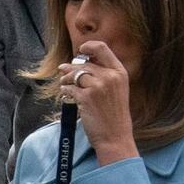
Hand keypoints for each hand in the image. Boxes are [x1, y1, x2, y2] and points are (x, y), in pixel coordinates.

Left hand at [58, 41, 137, 165]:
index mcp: (120, 72)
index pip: (102, 48)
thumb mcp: (117, 91)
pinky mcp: (86, 97)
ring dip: (65, 78)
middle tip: (64, 71)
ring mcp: (98, 86)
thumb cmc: (114, 116)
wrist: (115, 137)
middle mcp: (110, 76)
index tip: (80, 50)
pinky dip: (65, 90)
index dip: (88, 46)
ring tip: (63, 83)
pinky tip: (65, 94)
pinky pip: (69, 88)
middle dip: (71, 67)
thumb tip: (82, 63)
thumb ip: (105, 75)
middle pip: (84, 63)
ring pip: (74, 74)